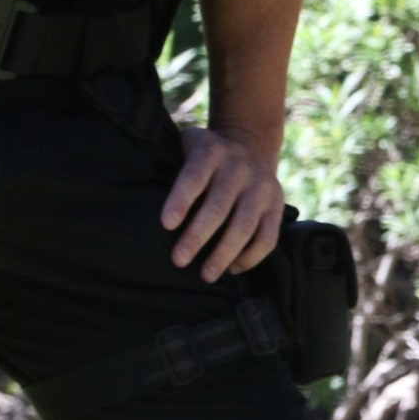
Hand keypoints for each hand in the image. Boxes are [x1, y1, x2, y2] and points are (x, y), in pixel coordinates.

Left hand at [161, 123, 284, 281]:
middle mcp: (239, 168)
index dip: (181, 199)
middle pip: (219, 207)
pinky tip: (232, 269)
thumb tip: (142, 203)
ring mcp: (261, 188)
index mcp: (211, 151)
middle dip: (197, 236)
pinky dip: (250, 257)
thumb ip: (172, 163)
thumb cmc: (206, 155)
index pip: (195, 176)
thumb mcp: (188, 145)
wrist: (251, 143)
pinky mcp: (276, 206)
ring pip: (244, 226)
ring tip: (205, 275)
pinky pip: (267, 237)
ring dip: (224, 254)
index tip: (166, 224)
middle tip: (178, 260)